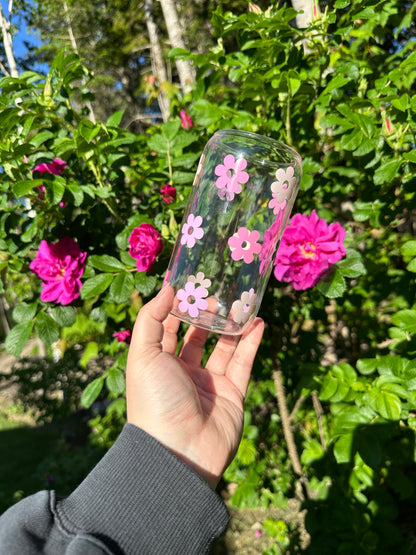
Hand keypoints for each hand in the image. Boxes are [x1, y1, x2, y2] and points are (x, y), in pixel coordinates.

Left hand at [126, 285, 263, 487]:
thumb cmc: (155, 399)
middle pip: (197, 336)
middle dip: (207, 314)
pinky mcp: (232, 394)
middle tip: (219, 292)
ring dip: (232, 324)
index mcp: (158, 363)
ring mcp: (209, 383)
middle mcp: (182, 372)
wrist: (179, 450)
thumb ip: (151, 319)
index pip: (168, 328)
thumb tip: (166, 288)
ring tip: (241, 302)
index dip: (178, 307)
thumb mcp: (142, 354)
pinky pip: (243, 363)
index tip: (190, 284)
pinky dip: (251, 342)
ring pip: (223, 347)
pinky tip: (257, 322)